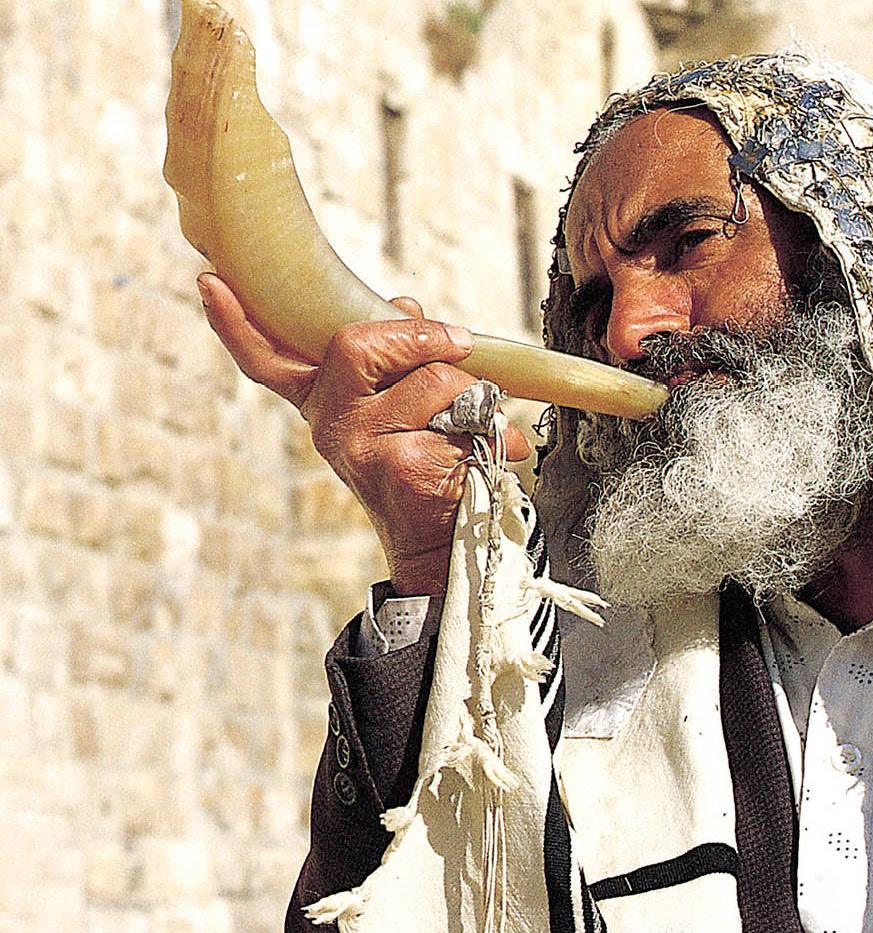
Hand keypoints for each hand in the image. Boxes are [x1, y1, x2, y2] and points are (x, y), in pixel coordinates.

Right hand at [197, 274, 530, 594]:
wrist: (441, 545)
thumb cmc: (427, 466)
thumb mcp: (404, 406)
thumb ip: (396, 356)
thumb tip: (405, 305)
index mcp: (321, 402)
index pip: (266, 361)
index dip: (236, 323)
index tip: (209, 283)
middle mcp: (329, 424)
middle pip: (355, 343)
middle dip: (417, 336)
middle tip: (457, 343)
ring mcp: (359, 446)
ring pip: (427, 378)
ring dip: (471, 390)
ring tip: (483, 417)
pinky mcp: (399, 464)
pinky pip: (457, 411)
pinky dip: (490, 421)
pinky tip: (498, 444)